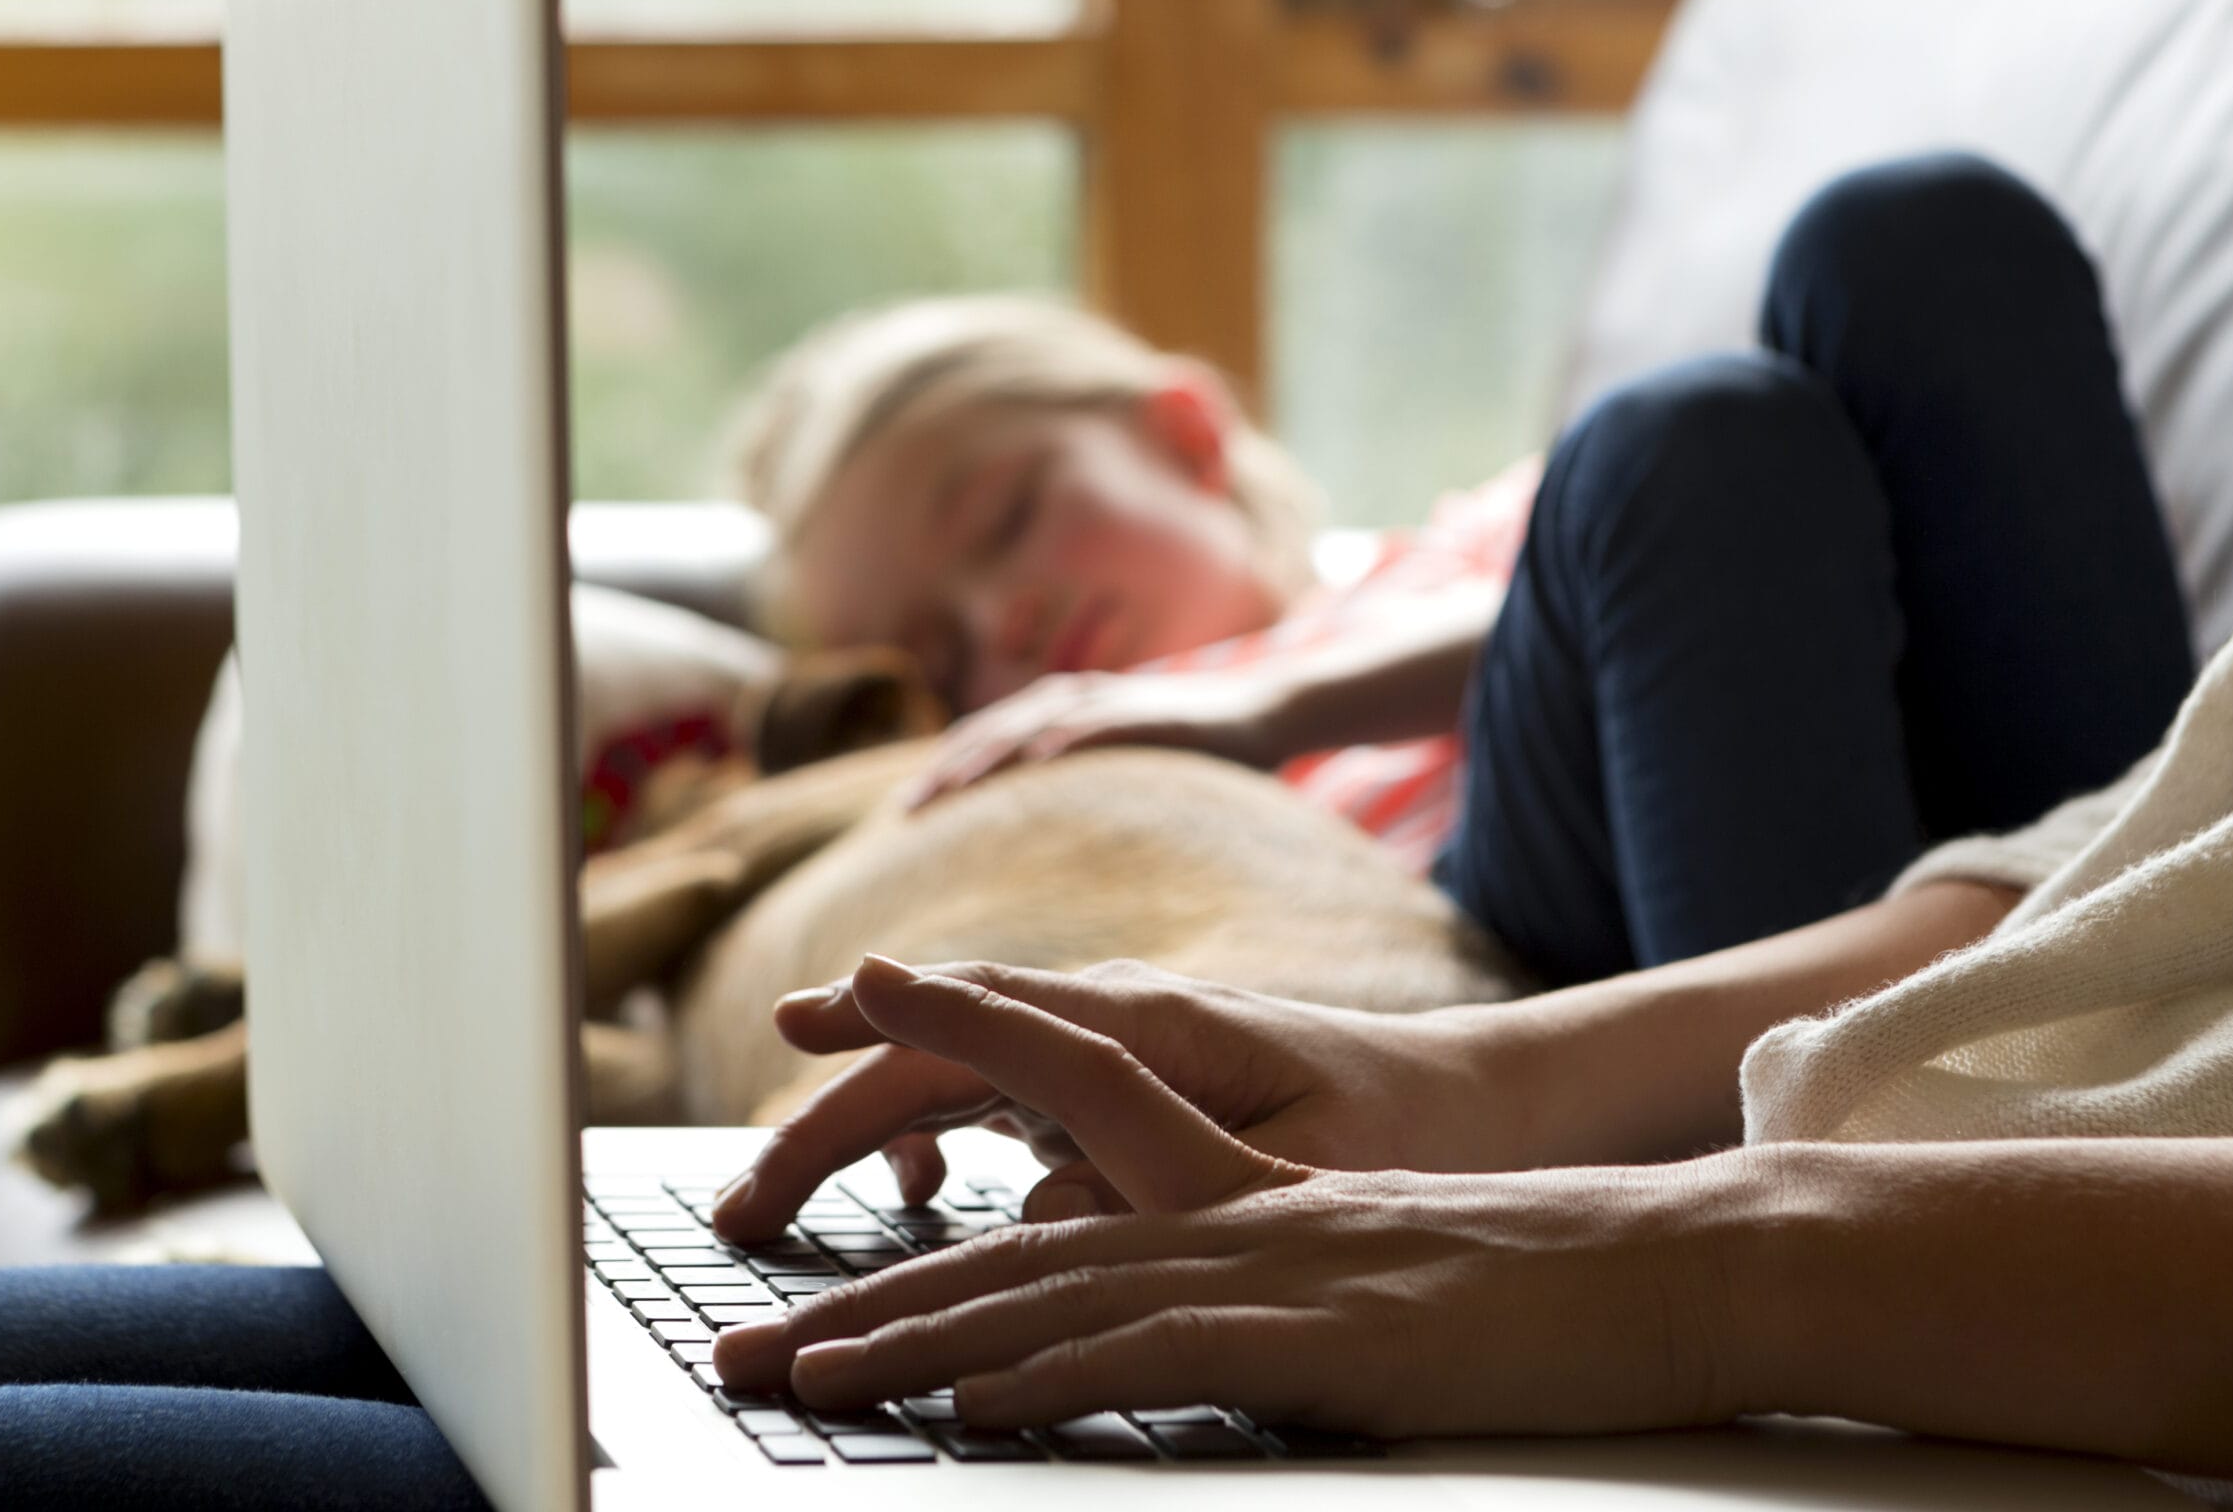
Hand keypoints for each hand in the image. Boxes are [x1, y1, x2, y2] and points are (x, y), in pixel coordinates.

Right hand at [708, 956, 1527, 1240]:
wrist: (1490, 1103)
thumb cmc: (1416, 1133)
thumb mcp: (1317, 1180)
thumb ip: (1176, 1195)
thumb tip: (1037, 1215)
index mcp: (1158, 1028)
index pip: (993, 1018)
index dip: (891, 1023)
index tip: (799, 1021)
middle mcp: (1120, 1025)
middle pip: (940, 1056)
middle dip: (828, 1118)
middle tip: (742, 1209)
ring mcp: (1114, 1054)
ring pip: (954, 1077)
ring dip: (862, 1133)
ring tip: (780, 1212)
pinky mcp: (1124, 1093)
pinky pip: (1000, 1104)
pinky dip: (938, 1139)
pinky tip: (924, 1194)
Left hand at [708, 960, 1748, 1436]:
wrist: (1667, 1267)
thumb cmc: (1526, 1284)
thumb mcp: (1359, 1269)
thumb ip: (1246, 1277)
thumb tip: (1144, 1315)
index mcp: (1236, 1180)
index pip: (1057, 1097)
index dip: (940, 1054)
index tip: (831, 1028)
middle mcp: (1228, 1203)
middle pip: (1008, 1232)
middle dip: (864, 1285)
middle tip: (743, 1335)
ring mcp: (1266, 1263)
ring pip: (1050, 1289)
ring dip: (914, 1341)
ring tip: (808, 1375)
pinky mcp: (1313, 1334)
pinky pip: (1150, 1351)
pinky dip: (1047, 1377)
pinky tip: (970, 1405)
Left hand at [903, 668, 1287, 808]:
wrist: (1264, 715)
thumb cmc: (1186, 757)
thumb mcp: (1116, 778)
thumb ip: (1073, 802)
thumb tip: (1030, 858)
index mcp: (1056, 716)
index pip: (981, 743)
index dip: (940, 773)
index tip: (901, 814)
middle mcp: (1071, 700)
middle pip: (992, 732)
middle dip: (947, 770)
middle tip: (905, 812)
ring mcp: (1109, 702)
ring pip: (1034, 723)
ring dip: (991, 753)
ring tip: (953, 786)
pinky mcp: (1151, 711)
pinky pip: (1101, 723)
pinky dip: (1067, 737)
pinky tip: (1040, 759)